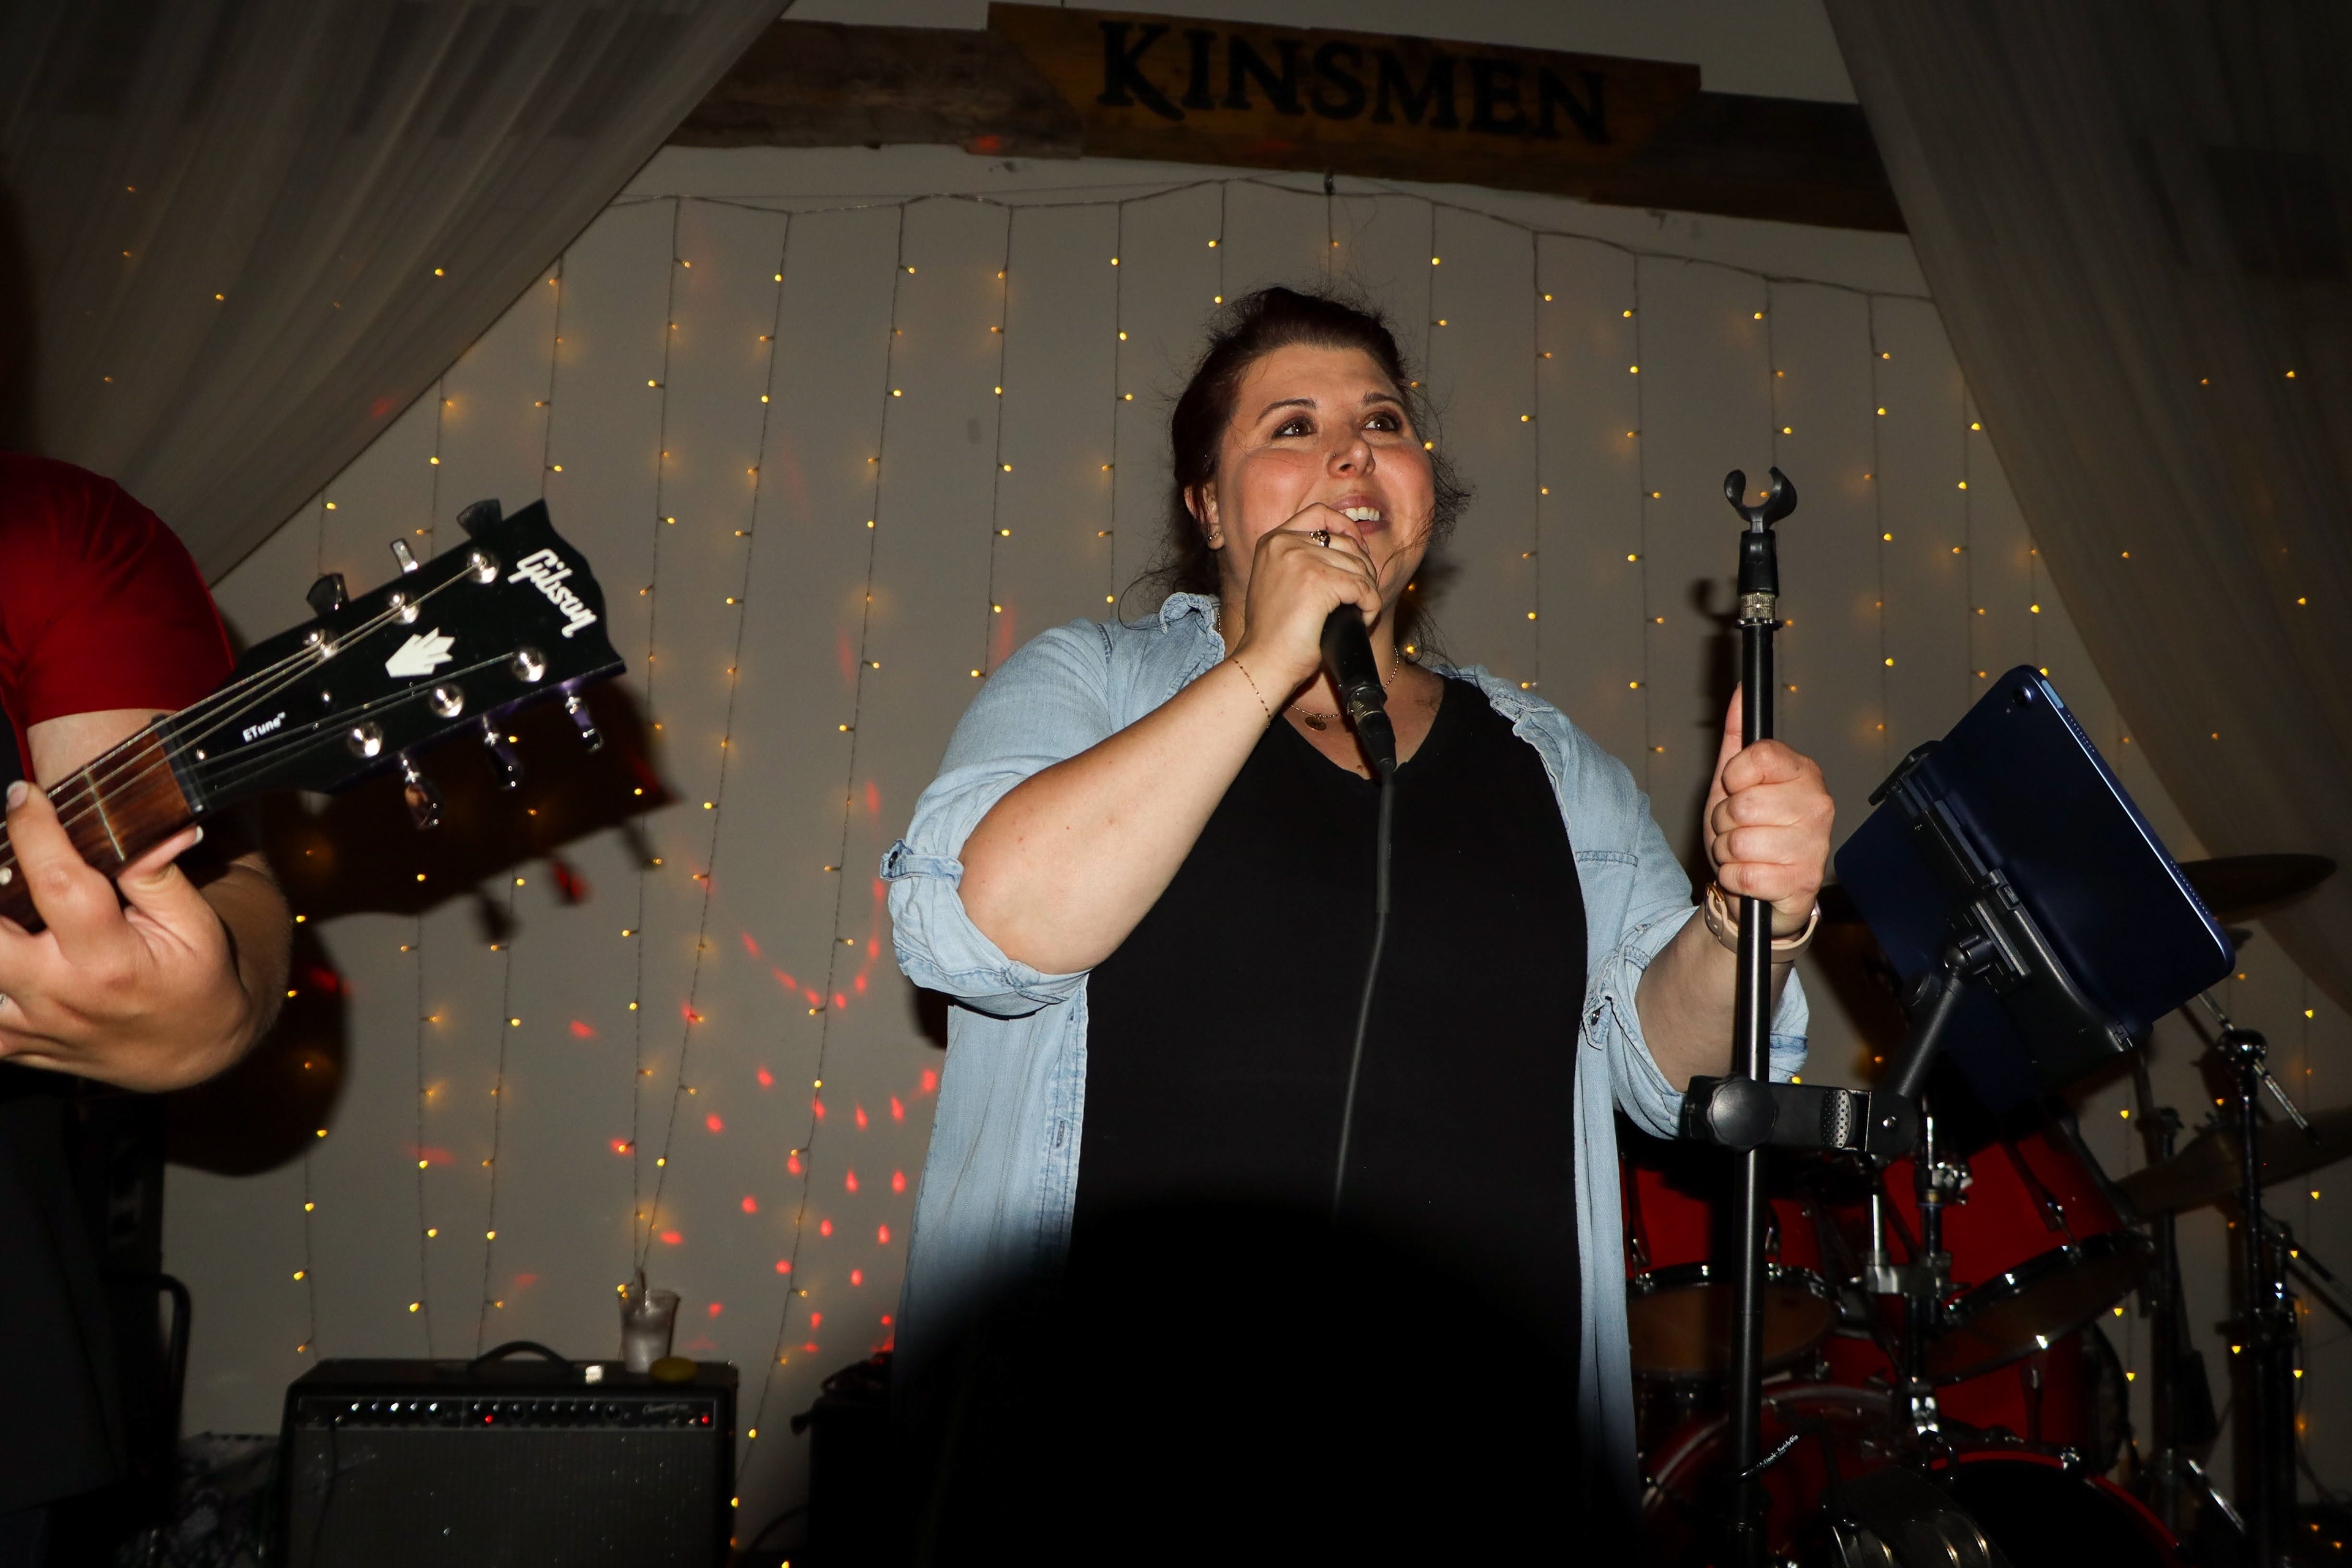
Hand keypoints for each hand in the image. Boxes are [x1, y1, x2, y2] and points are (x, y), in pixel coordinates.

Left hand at [0, 780, 262, 1089]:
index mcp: (111, 961)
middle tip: (6, 861)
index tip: (23, 796)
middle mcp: (62, 994)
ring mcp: (33, 1024)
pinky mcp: (16, 1043)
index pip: (59, 884)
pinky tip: (10, 953)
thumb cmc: (198, 979)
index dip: (34, 831)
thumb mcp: (198, 926)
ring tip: (11, 904)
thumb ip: (160, 877)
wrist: (195, 1052)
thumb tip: (156, 826)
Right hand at [1228, 503, 1384, 692]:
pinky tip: (1362, 620)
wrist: (1264, 662)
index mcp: (1272, 540)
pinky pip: (1364, 589)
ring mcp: (1301, 560)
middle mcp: (1284, 543)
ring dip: (1368, 592)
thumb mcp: (1276, 582)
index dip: (1346, 527)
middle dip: (1363, 569)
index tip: (1359, 550)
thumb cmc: (1272, 633)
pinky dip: (1370, 607)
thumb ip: (1299, 559)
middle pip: (1347, 543)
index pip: (1320, 513)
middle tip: (1361, 597)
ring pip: (1359, 567)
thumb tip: (1350, 550)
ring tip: (1359, 613)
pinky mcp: (1319, 582)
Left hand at [1703, 690, 1834, 936]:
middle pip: (1741, 804)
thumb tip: (1740, 692)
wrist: (1758, 887)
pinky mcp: (1803, 882)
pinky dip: (1734, 878)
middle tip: (1738, 828)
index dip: (1733, 776)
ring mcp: (1815, 845)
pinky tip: (1751, 876)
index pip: (1757, 756)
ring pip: (1738, 842)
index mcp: (1804, 772)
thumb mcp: (1733, 781)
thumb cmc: (1747, 829)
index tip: (1735, 787)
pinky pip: (1743, 875)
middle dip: (1724, 821)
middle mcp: (1818, 804)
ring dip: (1727, 851)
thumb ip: (1736, 736)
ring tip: (1744, 852)